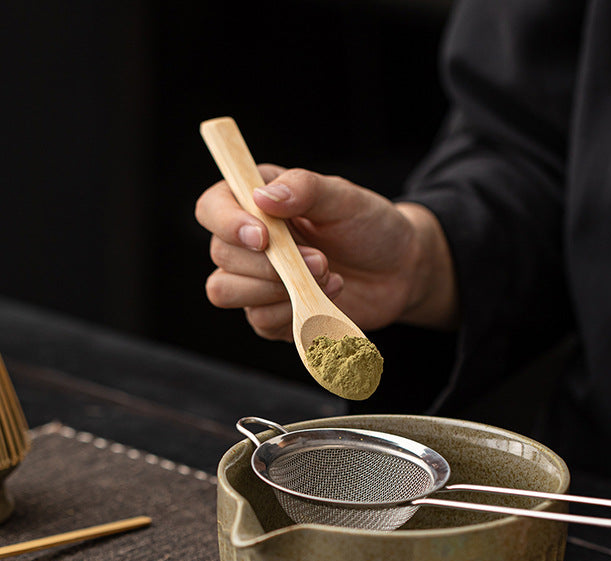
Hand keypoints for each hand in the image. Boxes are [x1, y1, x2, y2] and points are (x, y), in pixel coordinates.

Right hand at [195, 165, 455, 340]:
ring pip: (227, 292)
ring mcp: (257, 279)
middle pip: (221, 255)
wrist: (399, 270)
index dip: (227, 224)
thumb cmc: (370, 226)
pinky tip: (327, 296)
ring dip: (277, 290)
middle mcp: (249, 240)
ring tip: (327, 276)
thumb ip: (305, 188)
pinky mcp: (272, 313)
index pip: (212, 208)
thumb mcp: (345, 197)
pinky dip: (292, 313)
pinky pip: (258, 321)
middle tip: (320, 260)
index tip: (264, 237)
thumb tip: (263, 197)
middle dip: (270, 264)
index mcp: (256, 201)